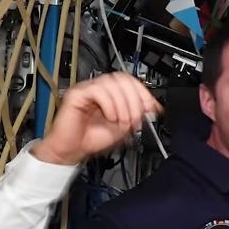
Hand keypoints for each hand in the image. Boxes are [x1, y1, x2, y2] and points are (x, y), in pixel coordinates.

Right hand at [35, 73, 161, 165]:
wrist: (74, 150)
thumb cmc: (94, 138)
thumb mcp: (125, 126)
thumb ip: (139, 113)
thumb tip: (154, 105)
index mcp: (110, 93)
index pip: (130, 80)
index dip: (143, 92)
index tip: (151, 107)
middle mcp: (99, 88)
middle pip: (122, 79)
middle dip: (134, 100)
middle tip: (134, 118)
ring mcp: (87, 89)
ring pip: (111, 83)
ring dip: (122, 105)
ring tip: (120, 121)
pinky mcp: (76, 94)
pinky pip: (97, 90)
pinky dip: (109, 105)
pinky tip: (109, 117)